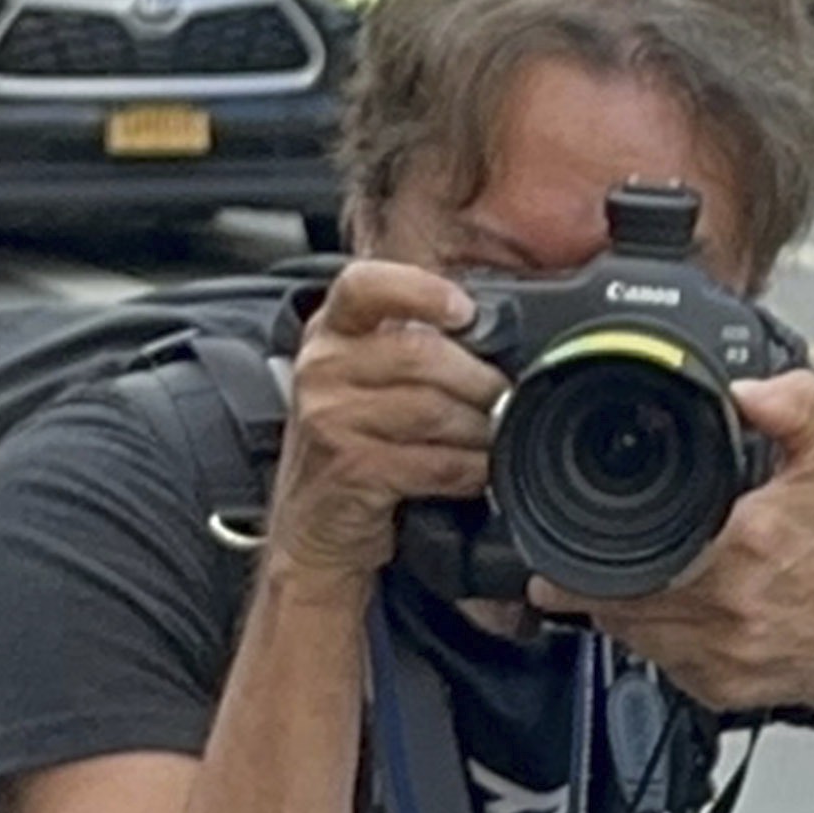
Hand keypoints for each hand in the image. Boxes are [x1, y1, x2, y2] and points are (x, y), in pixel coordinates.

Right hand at [266, 257, 497, 588]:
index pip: (365, 284)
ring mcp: (329, 419)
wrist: (314, 528)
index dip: (422, 292)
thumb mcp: (364, 380)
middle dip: (477, 380)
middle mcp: (321, 368)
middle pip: (421, 353)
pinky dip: (468, 470)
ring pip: (433, 409)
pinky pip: (433, 461)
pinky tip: (474, 472)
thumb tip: (493, 331)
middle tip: (500, 398)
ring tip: (490, 438)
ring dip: (478, 429)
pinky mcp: (350, 468)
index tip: (465, 313)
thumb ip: (409, 343)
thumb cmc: (353, 447)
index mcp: (329, 332)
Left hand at [543, 366, 813, 719]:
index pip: (629, 555)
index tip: (557, 543)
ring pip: (628, 633)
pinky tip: (661, 614)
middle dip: (582, 581)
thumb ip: (794, 408)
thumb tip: (748, 389)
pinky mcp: (711, 686)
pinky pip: (655, 662)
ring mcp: (714, 653)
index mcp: (741, 545)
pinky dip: (648, 638)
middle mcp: (723, 605)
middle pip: (613, 599)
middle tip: (569, 564)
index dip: (580, 554)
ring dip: (613, 607)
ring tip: (618, 580)